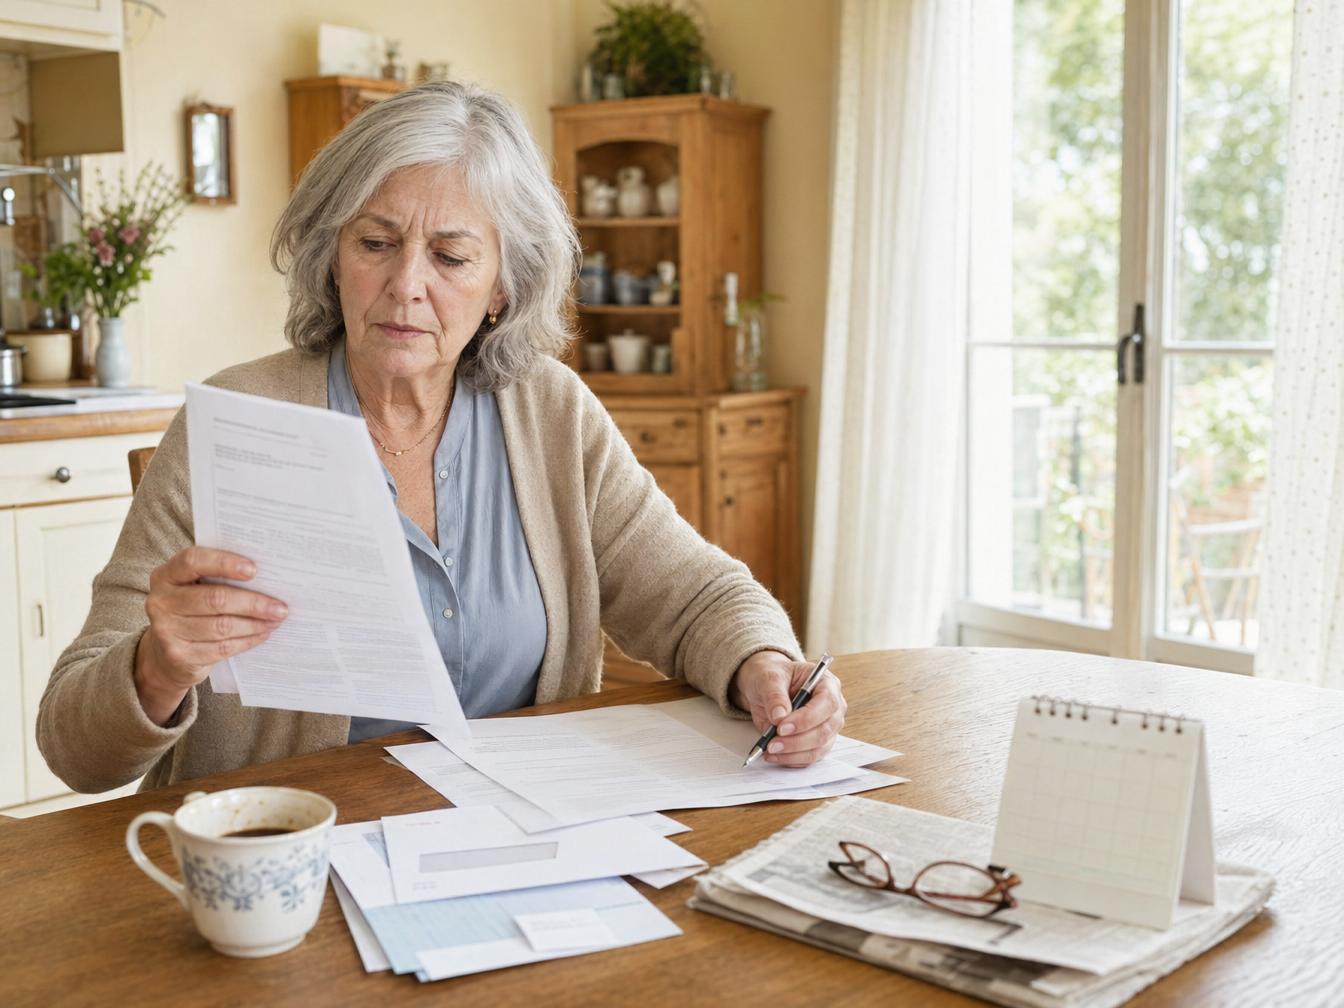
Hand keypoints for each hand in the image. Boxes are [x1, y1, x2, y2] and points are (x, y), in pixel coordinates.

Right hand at [134, 547, 286, 723]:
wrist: (165, 655)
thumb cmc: (192, 610)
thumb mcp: (194, 588)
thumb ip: (218, 577)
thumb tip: (269, 574)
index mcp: (165, 575)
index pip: (193, 561)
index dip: (224, 563)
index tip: (254, 570)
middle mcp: (160, 601)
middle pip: (215, 598)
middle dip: (253, 603)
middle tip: (281, 607)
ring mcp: (166, 630)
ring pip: (222, 626)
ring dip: (255, 624)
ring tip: (275, 620)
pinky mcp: (179, 655)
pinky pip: (222, 647)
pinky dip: (247, 640)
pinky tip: (262, 634)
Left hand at [729, 651, 846, 766]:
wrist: (768, 687)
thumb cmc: (774, 677)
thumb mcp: (769, 678)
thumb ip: (775, 695)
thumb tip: (779, 717)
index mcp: (827, 683)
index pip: (826, 703)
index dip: (806, 718)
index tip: (782, 726)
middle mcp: (833, 707)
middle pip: (825, 730)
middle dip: (797, 741)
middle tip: (772, 743)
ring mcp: (828, 727)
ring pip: (818, 748)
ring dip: (793, 754)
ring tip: (770, 749)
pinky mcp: (818, 743)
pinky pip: (809, 757)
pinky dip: (791, 760)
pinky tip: (774, 755)